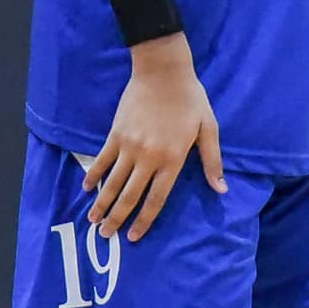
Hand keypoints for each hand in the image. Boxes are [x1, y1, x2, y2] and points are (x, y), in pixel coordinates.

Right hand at [83, 33, 226, 243]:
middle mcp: (149, 158)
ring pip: (113, 182)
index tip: (134, 236)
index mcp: (172, 160)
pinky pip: (102, 159)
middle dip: (117, 219)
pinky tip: (87, 188)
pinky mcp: (116, 133)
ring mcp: (129, 146)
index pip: (156, 199)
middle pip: (130, 196)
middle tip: (105, 236)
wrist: (163, 71)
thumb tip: (221, 190)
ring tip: (93, 220)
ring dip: (102, 203)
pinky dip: (93, 175)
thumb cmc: (190, 99)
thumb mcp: (208, 129)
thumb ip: (212, 162)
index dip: (144, 220)